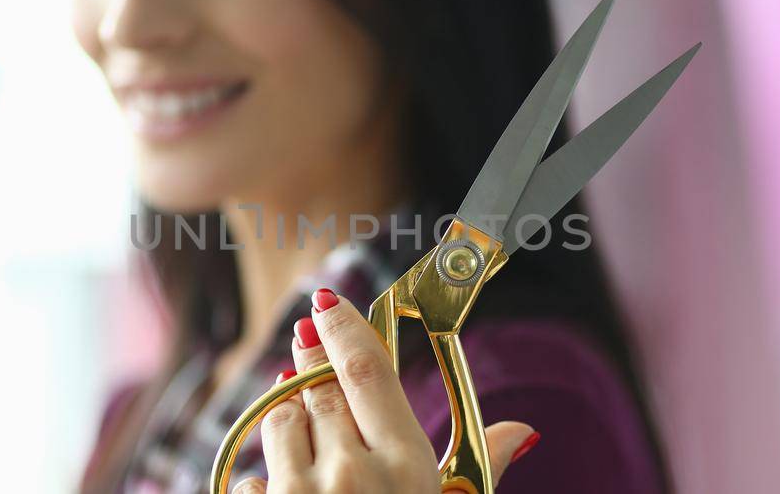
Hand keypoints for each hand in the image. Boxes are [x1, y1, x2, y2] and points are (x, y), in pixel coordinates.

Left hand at [232, 288, 540, 493]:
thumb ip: (485, 470)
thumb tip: (525, 434)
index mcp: (406, 466)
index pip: (367, 369)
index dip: (344, 328)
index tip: (326, 304)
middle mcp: (350, 472)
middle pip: (320, 388)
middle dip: (310, 361)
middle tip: (304, 338)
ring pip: (280, 423)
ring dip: (286, 411)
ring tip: (296, 409)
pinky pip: (255, 477)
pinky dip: (268, 475)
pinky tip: (286, 485)